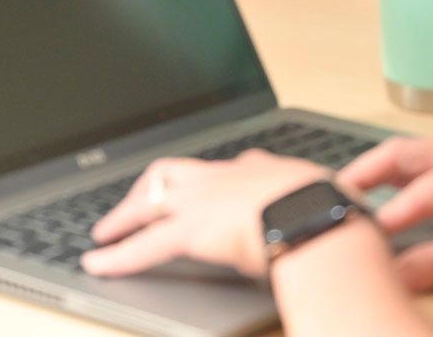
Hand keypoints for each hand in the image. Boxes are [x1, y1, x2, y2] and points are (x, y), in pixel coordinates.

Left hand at [81, 151, 331, 279]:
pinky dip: (117, 255)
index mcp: (259, 170)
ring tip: (104, 232)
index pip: (224, 171)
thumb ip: (313, 202)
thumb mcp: (327, 197)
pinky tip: (99, 262)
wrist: (318, 215)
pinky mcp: (190, 229)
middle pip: (173, 174)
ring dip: (123, 218)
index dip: (208, 184)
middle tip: (133, 205)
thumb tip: (330, 212)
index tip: (204, 191)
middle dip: (150, 189)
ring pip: (150, 202)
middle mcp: (225, 177)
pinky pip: (144, 244)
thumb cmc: (332, 210)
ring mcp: (203, 200)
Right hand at [336, 138, 432, 290]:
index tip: (367, 235)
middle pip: (401, 153)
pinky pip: (413, 163)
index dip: (394, 215)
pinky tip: (370, 192)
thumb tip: (399, 274)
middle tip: (332, 197)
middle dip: (364, 174)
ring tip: (340, 193)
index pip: (425, 191)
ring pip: (403, 154)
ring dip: (371, 172)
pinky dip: (387, 176)